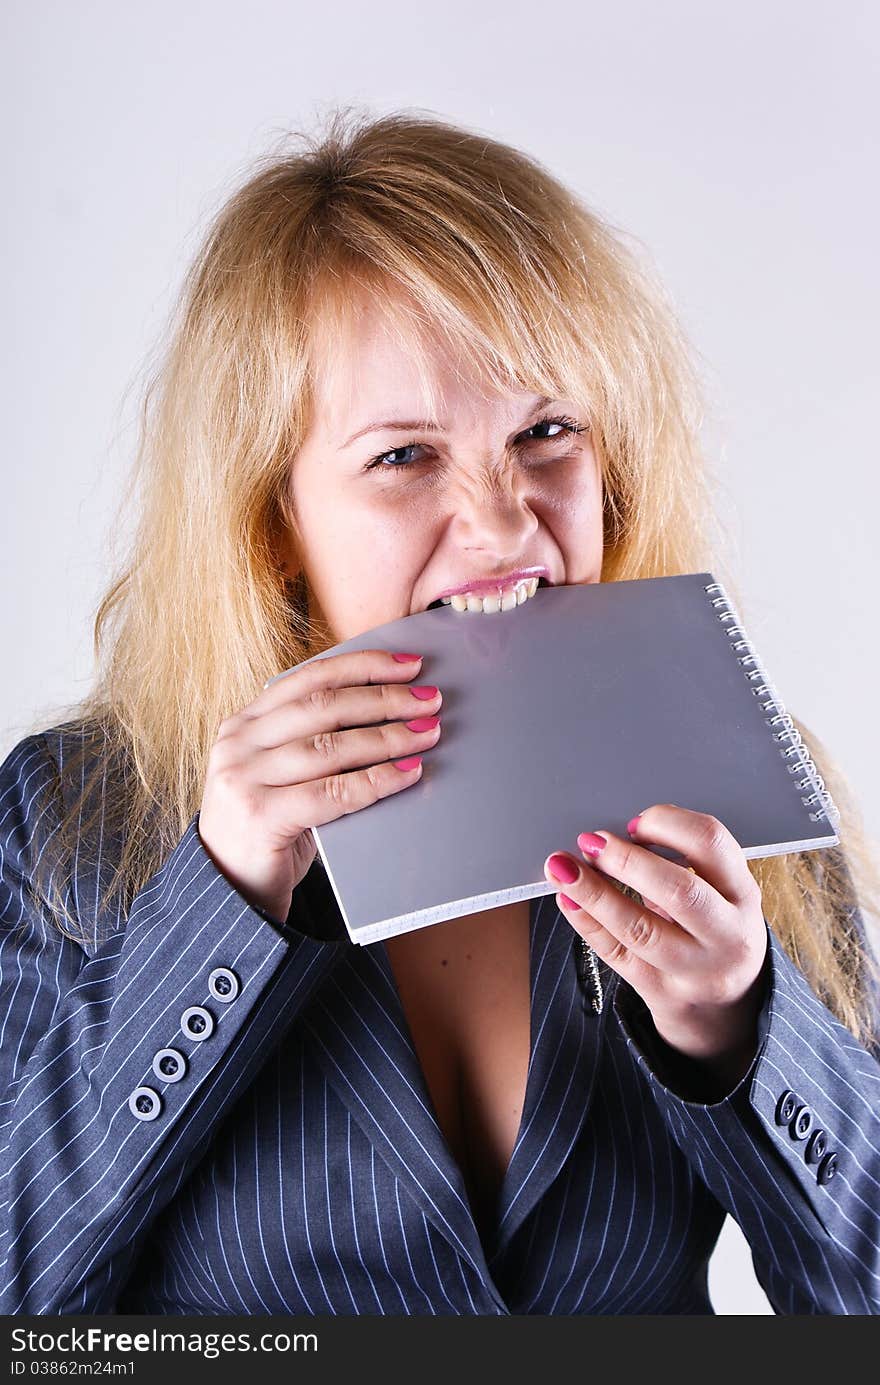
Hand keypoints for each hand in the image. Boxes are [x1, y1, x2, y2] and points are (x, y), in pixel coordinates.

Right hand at [198, 650, 441, 922]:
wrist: (230, 892)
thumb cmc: (269, 830)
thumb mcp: (283, 775)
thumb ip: (316, 743)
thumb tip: (393, 717)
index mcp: (245, 723)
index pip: (310, 679)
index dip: (363, 666)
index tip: (409, 664)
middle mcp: (239, 743)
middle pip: (324, 707)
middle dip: (384, 699)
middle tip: (430, 700)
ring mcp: (244, 778)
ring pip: (331, 746)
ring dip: (388, 737)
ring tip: (427, 733)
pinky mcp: (260, 815)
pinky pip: (332, 792)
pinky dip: (376, 780)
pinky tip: (408, 773)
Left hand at [544, 805, 768, 1088]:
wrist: (726, 1010)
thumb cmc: (713, 933)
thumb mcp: (719, 895)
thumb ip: (682, 863)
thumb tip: (614, 835)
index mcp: (742, 894)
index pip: (711, 844)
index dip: (668, 824)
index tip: (634, 823)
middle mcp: (726, 934)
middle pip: (679, 891)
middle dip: (627, 861)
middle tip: (591, 842)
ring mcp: (695, 970)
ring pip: (640, 930)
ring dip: (595, 893)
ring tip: (563, 868)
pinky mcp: (662, 994)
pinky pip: (617, 955)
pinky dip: (587, 923)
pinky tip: (567, 900)